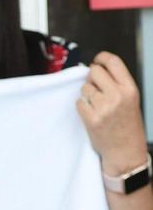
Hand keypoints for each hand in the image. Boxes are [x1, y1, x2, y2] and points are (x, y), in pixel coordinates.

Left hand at [76, 52, 148, 174]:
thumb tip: (96, 69)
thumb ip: (117, 84)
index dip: (102, 58)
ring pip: (85, 88)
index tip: (98, 61)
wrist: (126, 151)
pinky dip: (83, 106)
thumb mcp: (131, 100)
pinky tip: (93, 114)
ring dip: (87, 94)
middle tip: (97, 89)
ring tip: (98, 106)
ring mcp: (103, 107)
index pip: (113, 62)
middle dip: (92, 78)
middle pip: (94, 71)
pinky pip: (79, 102)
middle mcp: (117, 96)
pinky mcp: (91, 118)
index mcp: (130, 89)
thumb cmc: (128, 125)